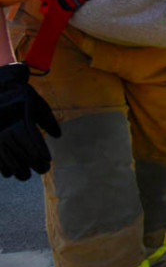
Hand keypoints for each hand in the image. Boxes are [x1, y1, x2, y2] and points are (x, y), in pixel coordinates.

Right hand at [0, 63, 60, 180]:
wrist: (0, 90)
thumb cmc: (20, 97)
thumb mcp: (36, 103)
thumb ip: (48, 119)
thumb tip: (57, 136)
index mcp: (21, 120)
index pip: (32, 139)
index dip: (40, 151)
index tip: (47, 160)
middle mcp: (7, 130)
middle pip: (22, 151)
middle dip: (33, 164)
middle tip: (43, 169)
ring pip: (8, 158)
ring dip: (18, 170)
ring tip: (26, 176)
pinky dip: (3, 167)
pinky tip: (10, 173)